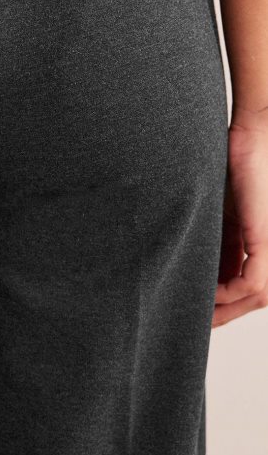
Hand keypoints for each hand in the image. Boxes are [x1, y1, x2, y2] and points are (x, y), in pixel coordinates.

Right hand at [213, 105, 267, 327]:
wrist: (254, 133)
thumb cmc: (235, 160)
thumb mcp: (219, 208)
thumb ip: (214, 236)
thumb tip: (194, 260)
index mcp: (257, 239)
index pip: (244, 281)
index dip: (223, 301)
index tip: (196, 306)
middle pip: (253, 296)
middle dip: (224, 312)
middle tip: (197, 321)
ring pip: (256, 295)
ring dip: (227, 307)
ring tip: (200, 310)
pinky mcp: (265, 238)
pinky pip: (254, 283)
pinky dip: (232, 294)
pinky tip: (211, 294)